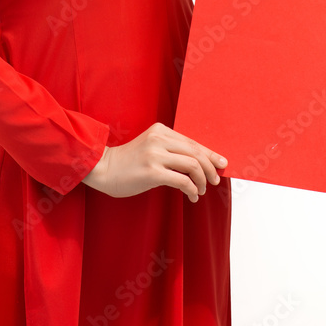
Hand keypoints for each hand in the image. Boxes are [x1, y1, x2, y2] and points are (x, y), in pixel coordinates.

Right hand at [81, 121, 227, 202]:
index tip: (221, 163)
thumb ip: (170, 150)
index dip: (209, 154)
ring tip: (200, 190)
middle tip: (215, 180)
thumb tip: (198, 162)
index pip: (192, 141)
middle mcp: (159, 139)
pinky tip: (191, 196)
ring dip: (202, 180)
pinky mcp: (152, 172)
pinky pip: (182, 180)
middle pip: (196, 152)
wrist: (103, 169)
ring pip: (192, 165)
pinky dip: (191, 189)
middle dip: (210, 167)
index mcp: (160, 130)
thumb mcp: (150, 147)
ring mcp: (155, 154)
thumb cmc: (128, 162)